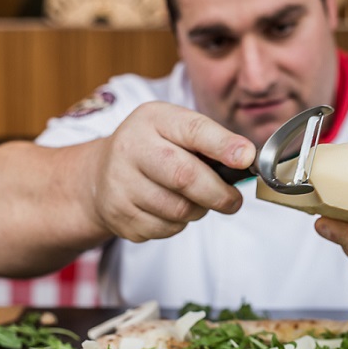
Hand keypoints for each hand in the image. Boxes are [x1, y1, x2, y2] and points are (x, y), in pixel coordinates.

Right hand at [91, 101, 255, 241]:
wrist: (100, 174)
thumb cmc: (153, 148)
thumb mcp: (176, 129)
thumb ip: (211, 140)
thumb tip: (246, 159)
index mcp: (153, 119)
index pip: (192, 130)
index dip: (223, 145)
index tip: (246, 158)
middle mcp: (131, 147)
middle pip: (184, 176)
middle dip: (218, 193)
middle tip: (233, 201)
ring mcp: (120, 183)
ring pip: (178, 209)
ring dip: (198, 210)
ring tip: (195, 199)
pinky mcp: (119, 215)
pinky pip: (164, 229)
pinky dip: (178, 224)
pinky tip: (170, 209)